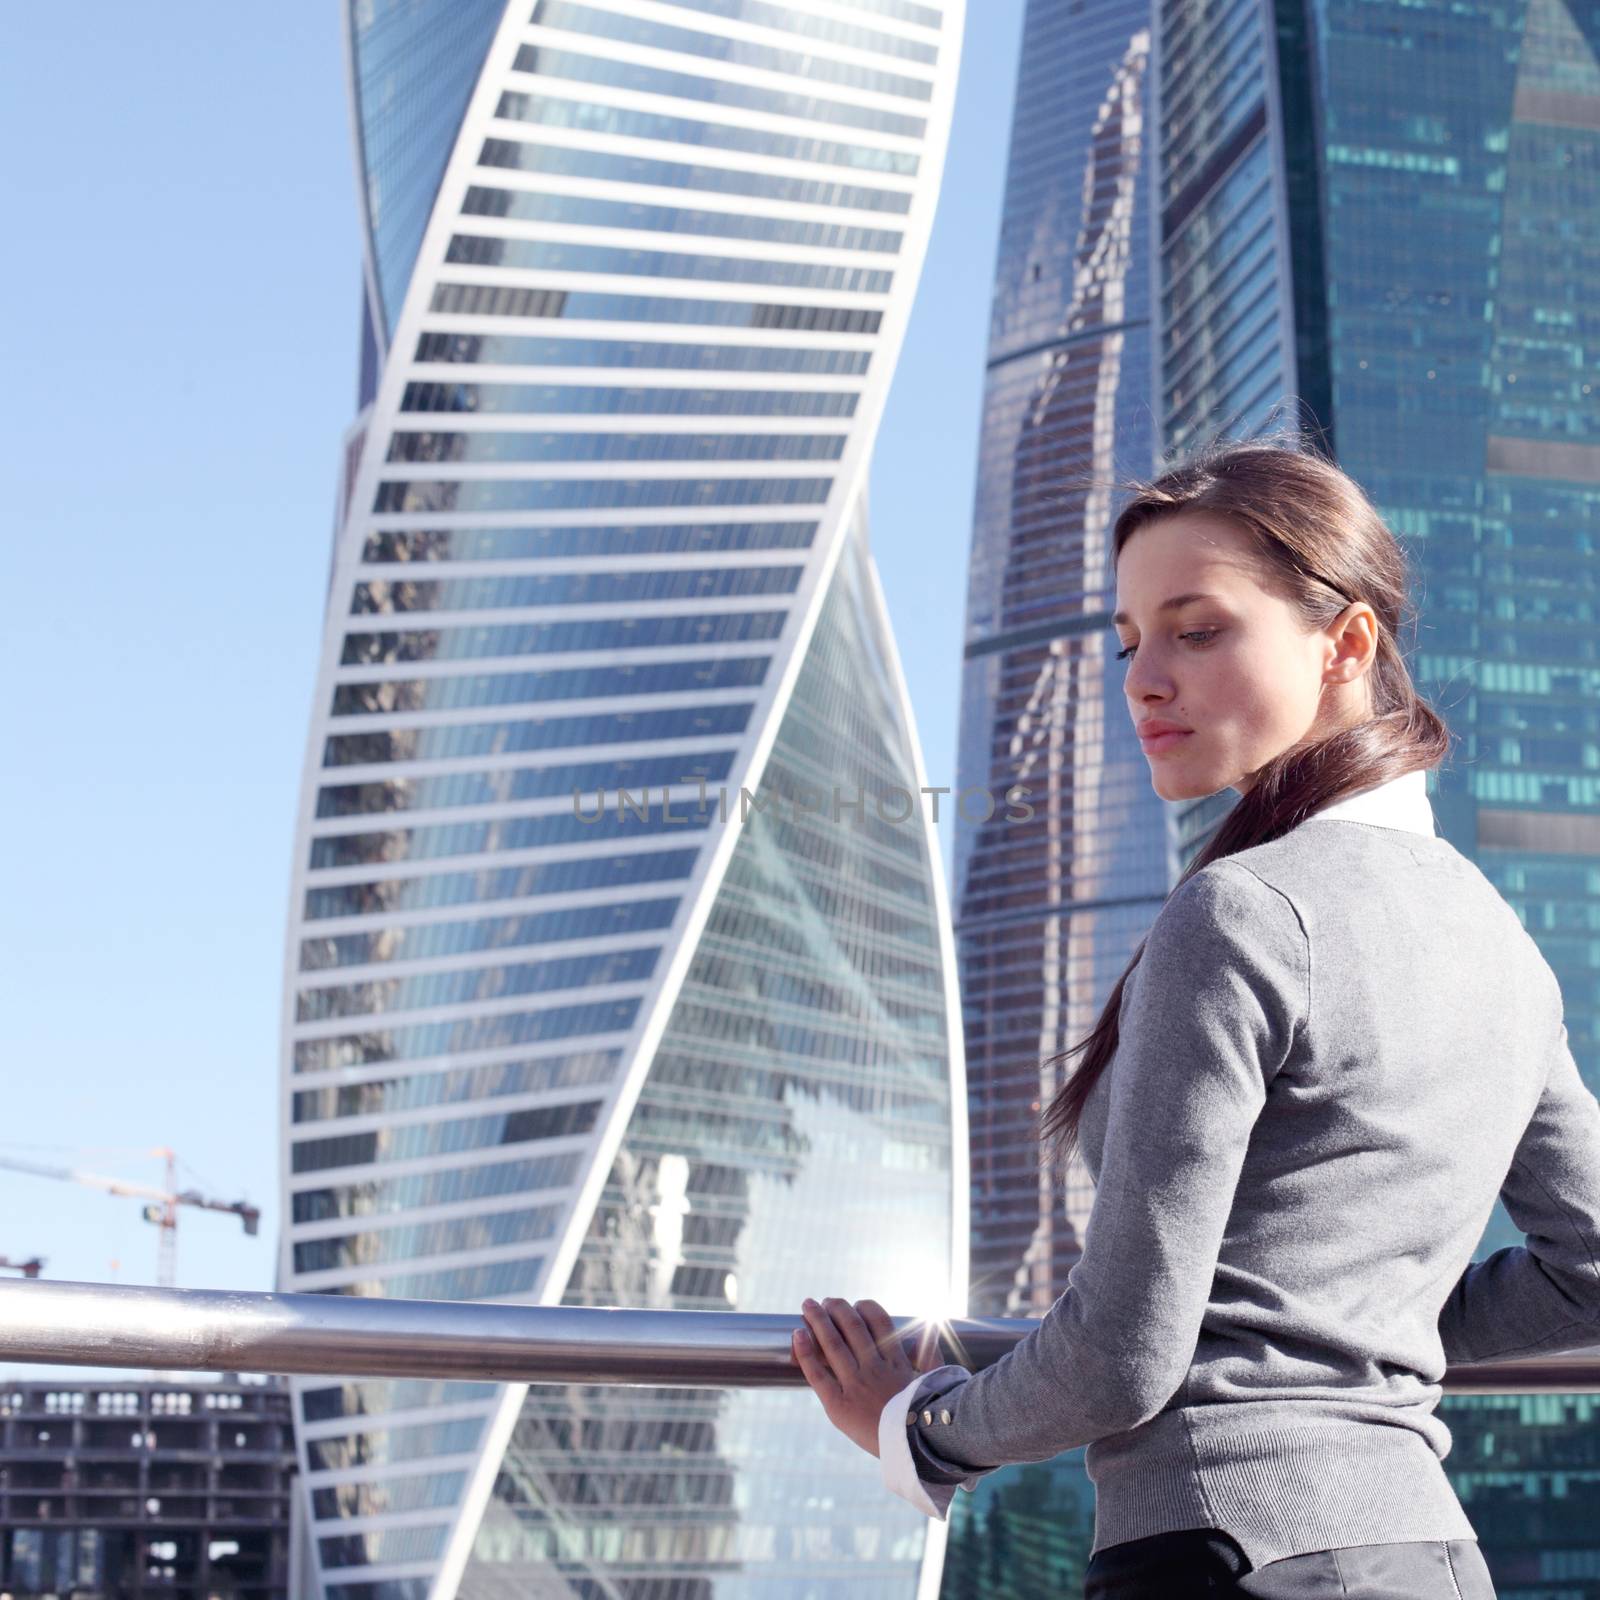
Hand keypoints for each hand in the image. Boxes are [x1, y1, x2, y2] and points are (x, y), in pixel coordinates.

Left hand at [791, 1296, 940, 1457]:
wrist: (916, 1453)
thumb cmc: (929, 1420)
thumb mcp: (936, 1382)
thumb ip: (931, 1352)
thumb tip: (933, 1325)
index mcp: (897, 1362)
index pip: (879, 1321)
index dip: (866, 1308)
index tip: (858, 1304)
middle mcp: (874, 1368)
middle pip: (852, 1326)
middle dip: (837, 1308)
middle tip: (827, 1301)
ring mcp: (855, 1385)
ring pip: (832, 1343)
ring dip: (818, 1319)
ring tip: (808, 1304)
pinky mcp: (838, 1405)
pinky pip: (817, 1373)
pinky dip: (805, 1351)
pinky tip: (797, 1333)